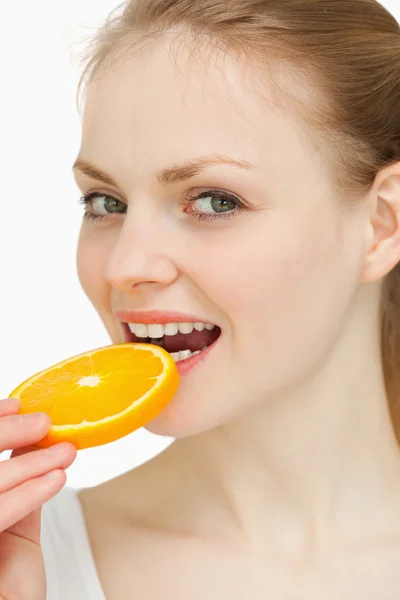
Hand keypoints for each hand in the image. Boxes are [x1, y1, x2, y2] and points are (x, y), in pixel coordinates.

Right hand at [0, 398, 76, 599]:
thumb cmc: (10, 581)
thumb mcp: (14, 529)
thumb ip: (16, 487)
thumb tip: (31, 442)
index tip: (16, 405)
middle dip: (4, 433)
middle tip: (43, 421)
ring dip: (28, 463)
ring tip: (65, 451)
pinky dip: (27, 494)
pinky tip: (55, 479)